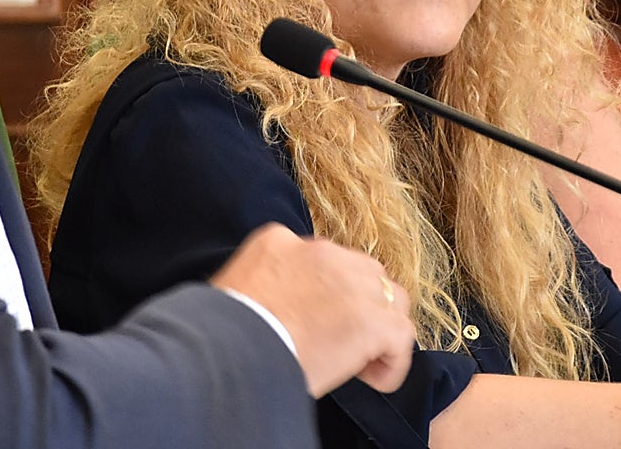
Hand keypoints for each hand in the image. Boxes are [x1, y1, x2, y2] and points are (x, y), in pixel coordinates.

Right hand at [210, 223, 415, 396]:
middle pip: (364, 273)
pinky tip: (373, 379)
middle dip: (362, 305)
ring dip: (382, 328)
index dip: (329, 294)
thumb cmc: (220, 332)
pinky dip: (393, 362)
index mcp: (279, 240)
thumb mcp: (233, 285)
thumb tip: (274, 306)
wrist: (226, 351)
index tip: (318, 322)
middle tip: (342, 341)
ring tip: (362, 361)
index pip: (323, 260)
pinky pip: (401, 336)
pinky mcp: (372, 320)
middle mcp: (321, 252)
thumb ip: (262, 282)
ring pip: (391, 299)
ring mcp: (352, 282)